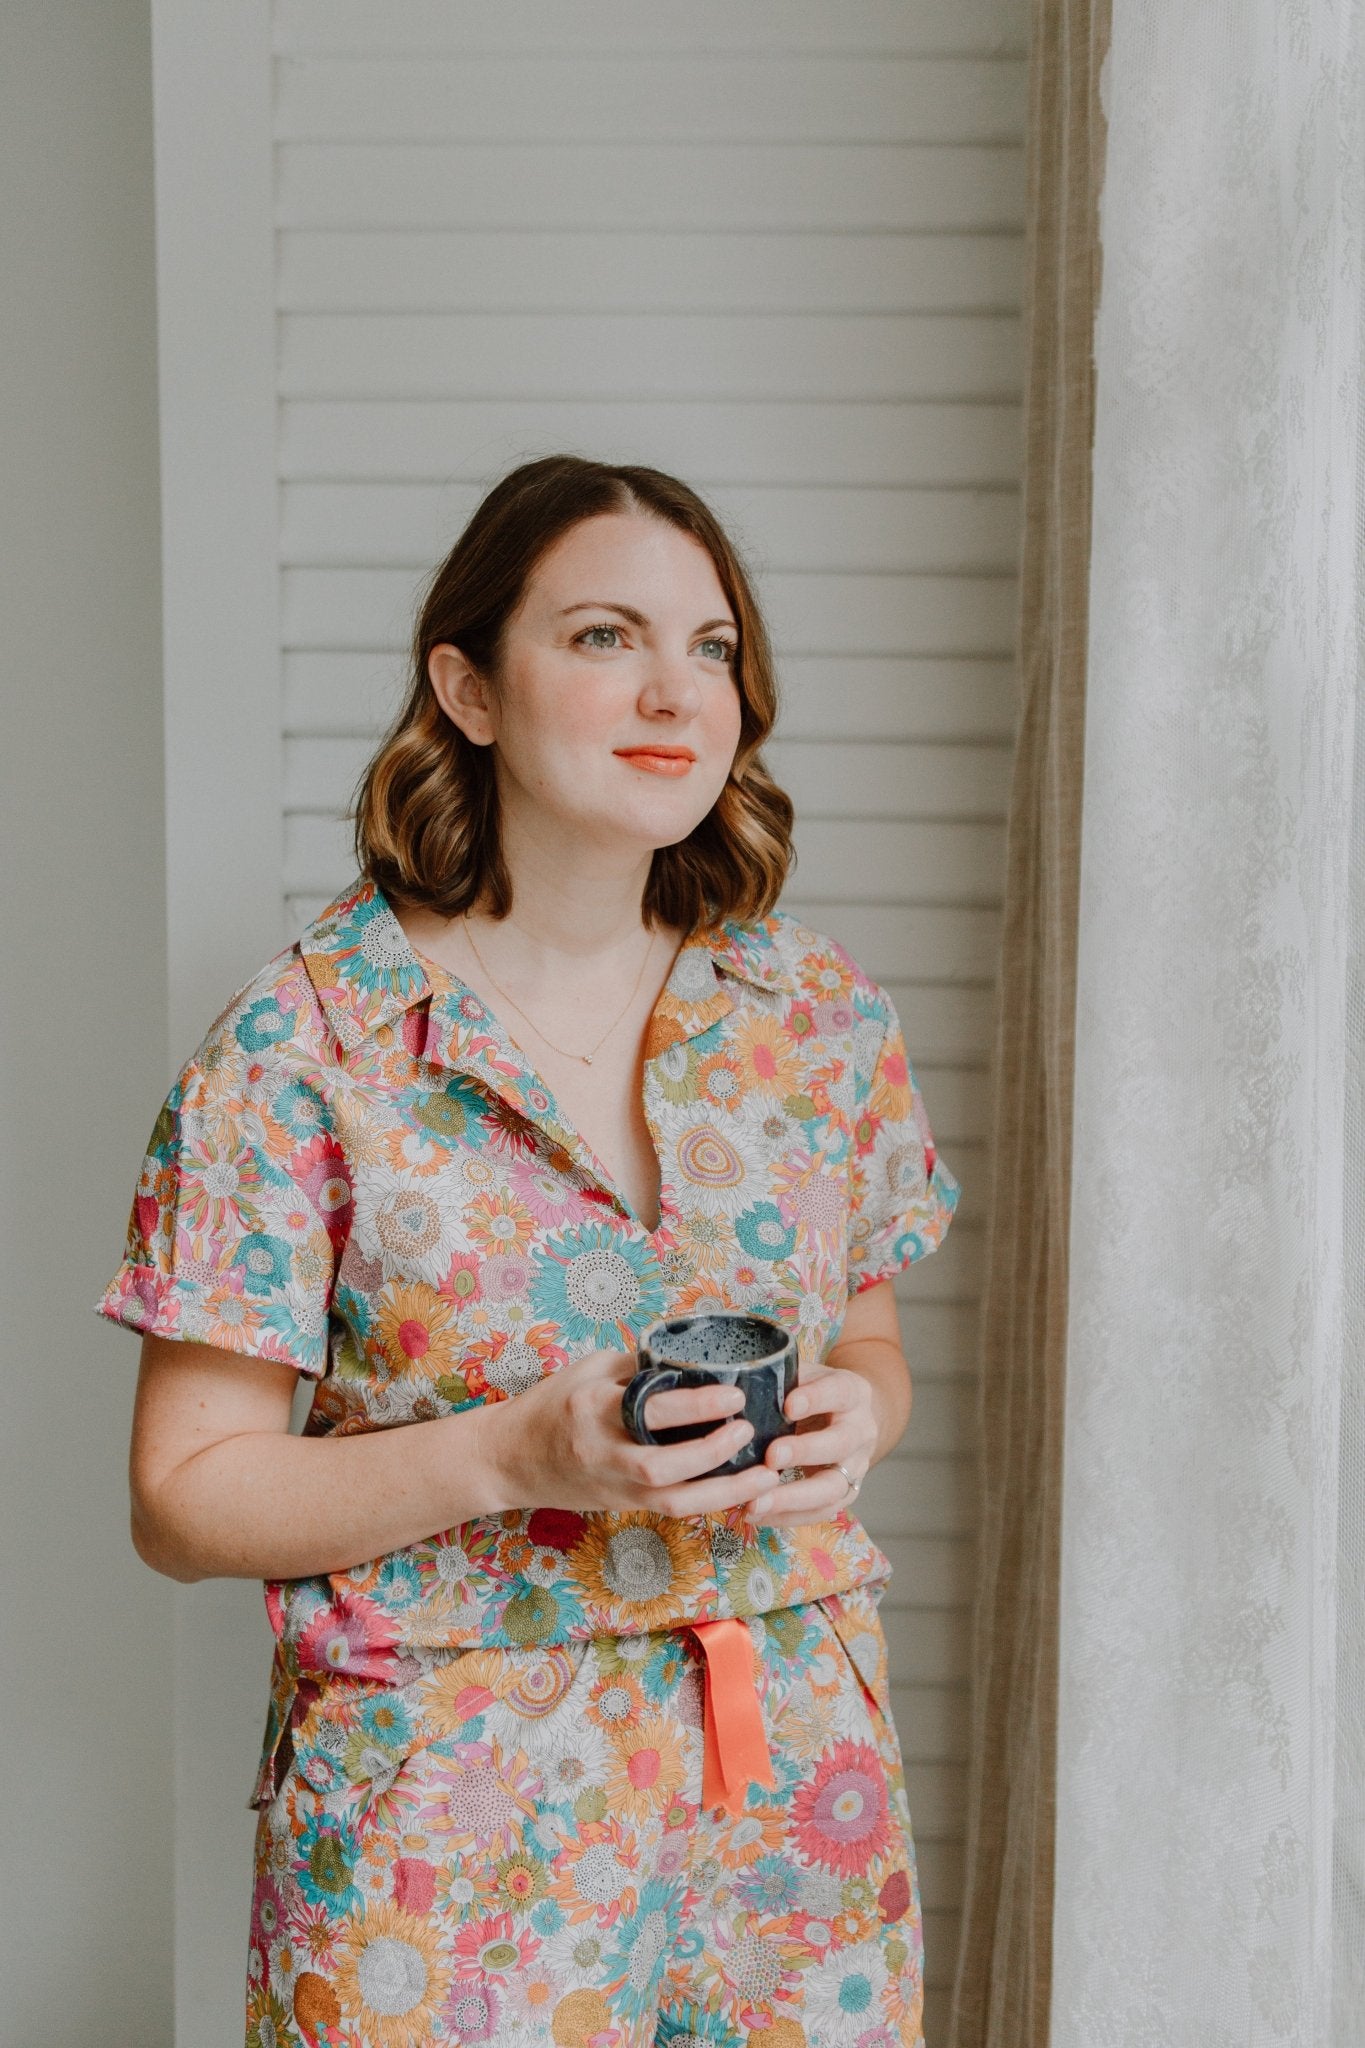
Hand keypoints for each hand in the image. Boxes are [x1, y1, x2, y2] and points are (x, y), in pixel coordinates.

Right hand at [484, 1346, 782, 1520]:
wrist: (508, 1459)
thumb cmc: (553, 1404)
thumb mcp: (590, 1371)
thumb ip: (640, 1368)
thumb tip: (696, 1357)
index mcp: (593, 1407)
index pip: (651, 1408)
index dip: (698, 1404)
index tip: (735, 1393)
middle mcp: (602, 1451)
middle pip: (663, 1465)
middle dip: (714, 1452)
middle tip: (750, 1430)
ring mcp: (612, 1485)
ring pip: (674, 1501)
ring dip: (725, 1491)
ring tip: (766, 1475)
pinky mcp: (621, 1505)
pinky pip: (672, 1508)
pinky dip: (711, 1502)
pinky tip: (743, 1490)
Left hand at [746, 1360, 879, 1527]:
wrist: (851, 1415)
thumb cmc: (814, 1391)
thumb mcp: (805, 1375)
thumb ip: (780, 1378)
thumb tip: (733, 1384)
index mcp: (852, 1392)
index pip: (838, 1392)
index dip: (815, 1399)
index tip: (788, 1405)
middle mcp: (861, 1430)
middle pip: (839, 1444)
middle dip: (804, 1452)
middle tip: (771, 1457)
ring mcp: (857, 1466)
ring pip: (832, 1488)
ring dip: (793, 1498)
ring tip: (755, 1503)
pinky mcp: (846, 1493)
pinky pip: (821, 1512)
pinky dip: (788, 1517)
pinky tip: (757, 1515)